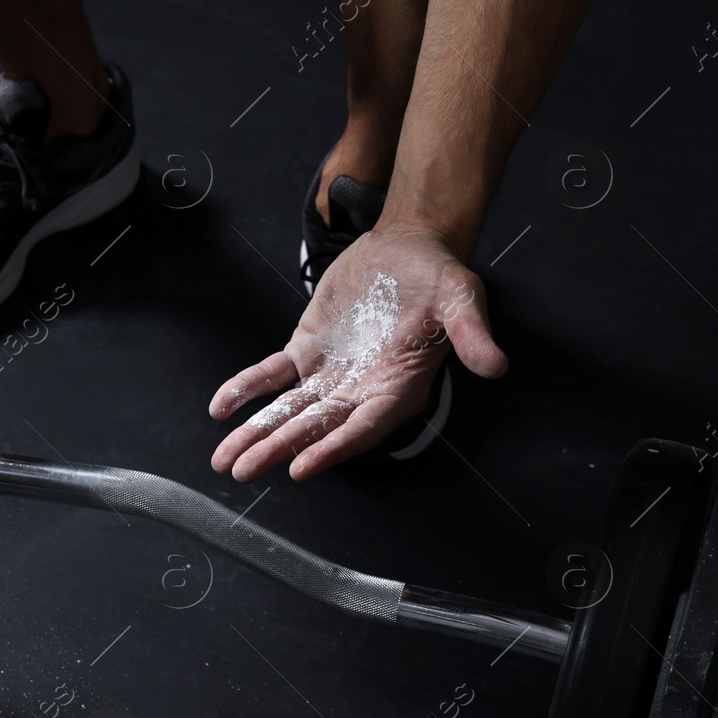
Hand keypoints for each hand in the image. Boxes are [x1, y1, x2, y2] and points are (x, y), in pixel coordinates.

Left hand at [208, 226, 507, 481]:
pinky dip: (246, 389)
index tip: (301, 467)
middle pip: (316, 428)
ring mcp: (330, 375)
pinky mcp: (306, 352)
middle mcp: (361, 390)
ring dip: (256, 434)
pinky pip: (272, 376)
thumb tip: (495, 364)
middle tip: (243, 471)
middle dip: (278, 450)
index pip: (362, 427)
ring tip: (224, 460)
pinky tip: (221, 408)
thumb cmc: (438, 276)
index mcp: (398, 388)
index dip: (333, 448)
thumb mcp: (461, 295)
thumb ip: (472, 331)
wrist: (407, 247)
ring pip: (288, 411)